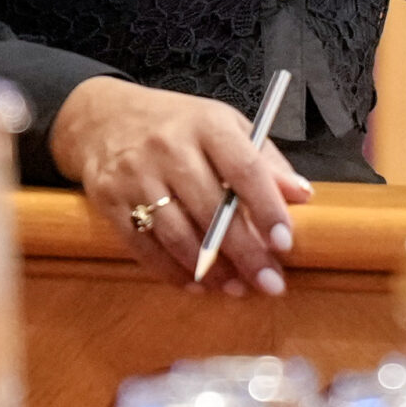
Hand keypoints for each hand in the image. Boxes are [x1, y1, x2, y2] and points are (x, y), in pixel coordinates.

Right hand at [48, 76, 310, 293]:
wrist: (103, 119)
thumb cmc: (176, 126)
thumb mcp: (224, 126)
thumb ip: (264, 161)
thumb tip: (302, 195)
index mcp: (206, 124)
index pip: (243, 169)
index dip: (267, 209)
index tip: (285, 243)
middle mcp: (169, 147)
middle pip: (212, 210)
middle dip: (246, 253)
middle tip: (270, 283)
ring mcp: (135, 175)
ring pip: (178, 234)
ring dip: (211, 270)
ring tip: (236, 288)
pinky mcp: (110, 201)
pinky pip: (145, 247)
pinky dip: (173, 272)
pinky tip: (197, 284)